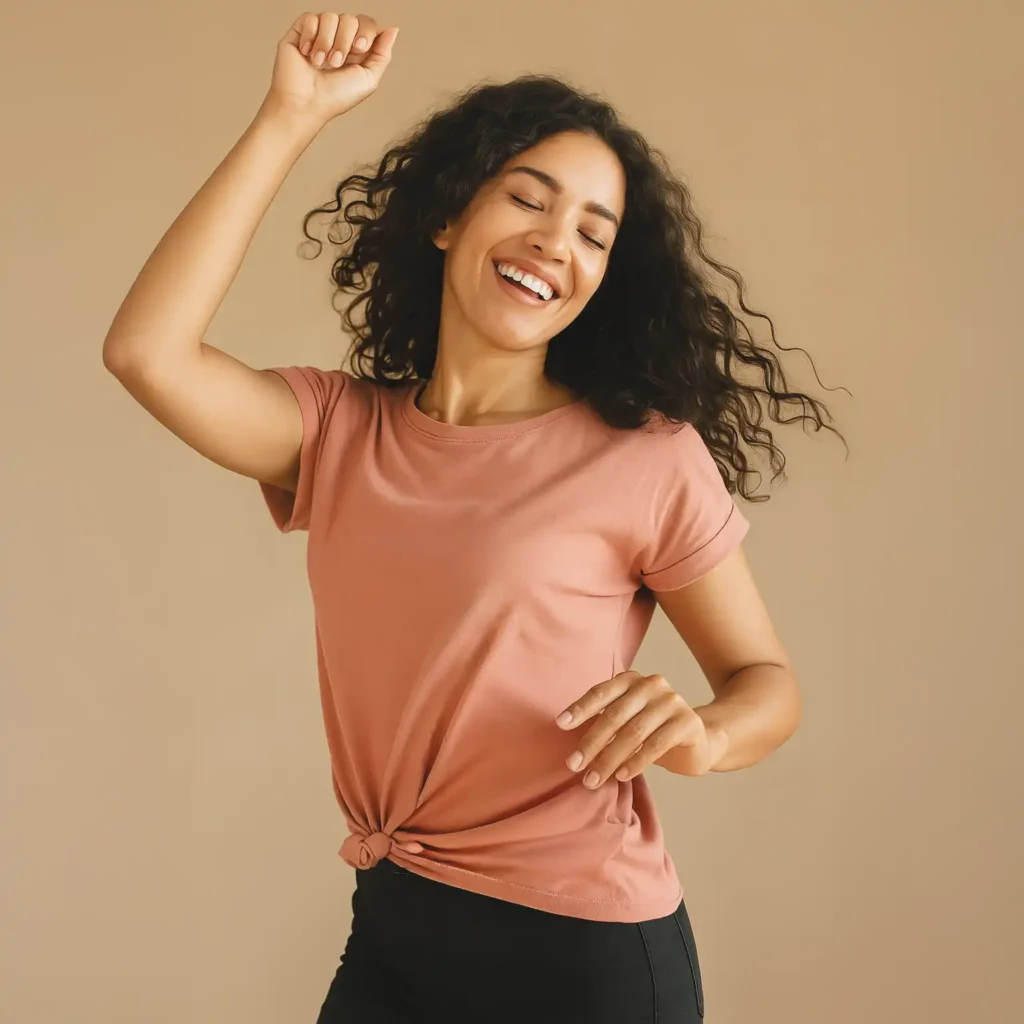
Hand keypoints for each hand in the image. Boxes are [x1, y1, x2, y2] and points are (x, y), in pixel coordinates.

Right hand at [265, 12, 398, 126]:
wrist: (307, 103)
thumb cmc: (335, 98)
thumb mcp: (368, 79)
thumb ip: (382, 54)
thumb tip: (392, 29)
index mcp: (356, 51)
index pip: (367, 24)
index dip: (366, 31)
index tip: (360, 48)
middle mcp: (338, 40)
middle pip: (350, 18)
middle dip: (345, 40)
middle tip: (337, 62)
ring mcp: (319, 35)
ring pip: (330, 16)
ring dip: (327, 42)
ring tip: (321, 63)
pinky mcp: (300, 32)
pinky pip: (310, 17)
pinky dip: (311, 37)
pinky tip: (307, 54)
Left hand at [554, 671, 729, 785]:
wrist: (698, 739)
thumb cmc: (651, 730)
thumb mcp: (626, 721)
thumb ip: (603, 722)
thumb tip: (568, 737)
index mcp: (631, 680)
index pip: (601, 692)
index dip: (580, 708)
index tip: (560, 725)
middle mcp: (652, 684)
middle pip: (614, 716)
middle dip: (591, 743)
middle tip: (574, 765)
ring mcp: (672, 701)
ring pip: (634, 732)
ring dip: (609, 759)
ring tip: (593, 779)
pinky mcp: (688, 721)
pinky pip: (657, 744)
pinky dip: (636, 762)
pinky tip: (622, 776)